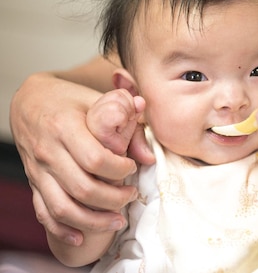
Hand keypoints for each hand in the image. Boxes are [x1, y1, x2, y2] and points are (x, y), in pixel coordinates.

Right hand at [9, 72, 151, 246]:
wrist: (29, 102)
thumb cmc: (71, 99)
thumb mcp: (99, 101)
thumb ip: (127, 123)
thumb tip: (148, 156)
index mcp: (65, 127)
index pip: (95, 159)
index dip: (119, 170)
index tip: (132, 168)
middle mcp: (48, 151)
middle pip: (82, 188)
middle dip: (113, 198)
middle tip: (132, 195)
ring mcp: (38, 170)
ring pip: (63, 207)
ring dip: (93, 220)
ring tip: (118, 220)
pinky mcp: (33, 183)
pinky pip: (43, 212)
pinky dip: (61, 230)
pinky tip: (81, 237)